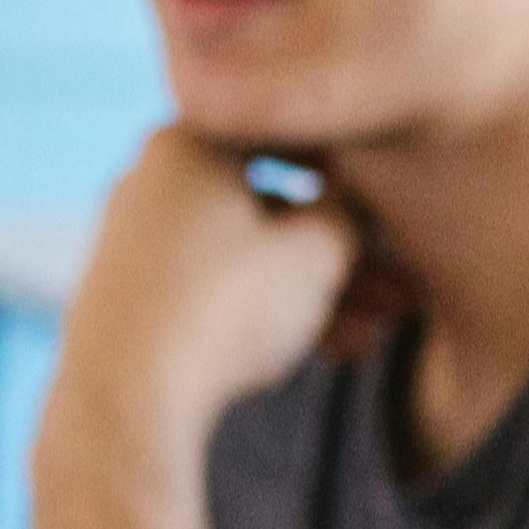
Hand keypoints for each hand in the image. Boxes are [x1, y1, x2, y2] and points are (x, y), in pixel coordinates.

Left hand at [42, 125, 371, 465]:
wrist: (124, 406)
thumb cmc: (224, 312)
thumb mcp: (317, 253)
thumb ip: (352, 212)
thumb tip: (365, 197)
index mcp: (188, 141)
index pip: (289, 122)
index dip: (356, 159)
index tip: (396, 192)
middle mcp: (151, 179)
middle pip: (273, 200)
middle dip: (346, 248)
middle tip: (403, 281)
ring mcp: (136, 241)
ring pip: (250, 252)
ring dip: (320, 288)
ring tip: (382, 331)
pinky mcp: (130, 296)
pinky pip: (216, 286)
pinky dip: (270, 310)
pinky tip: (334, 350)